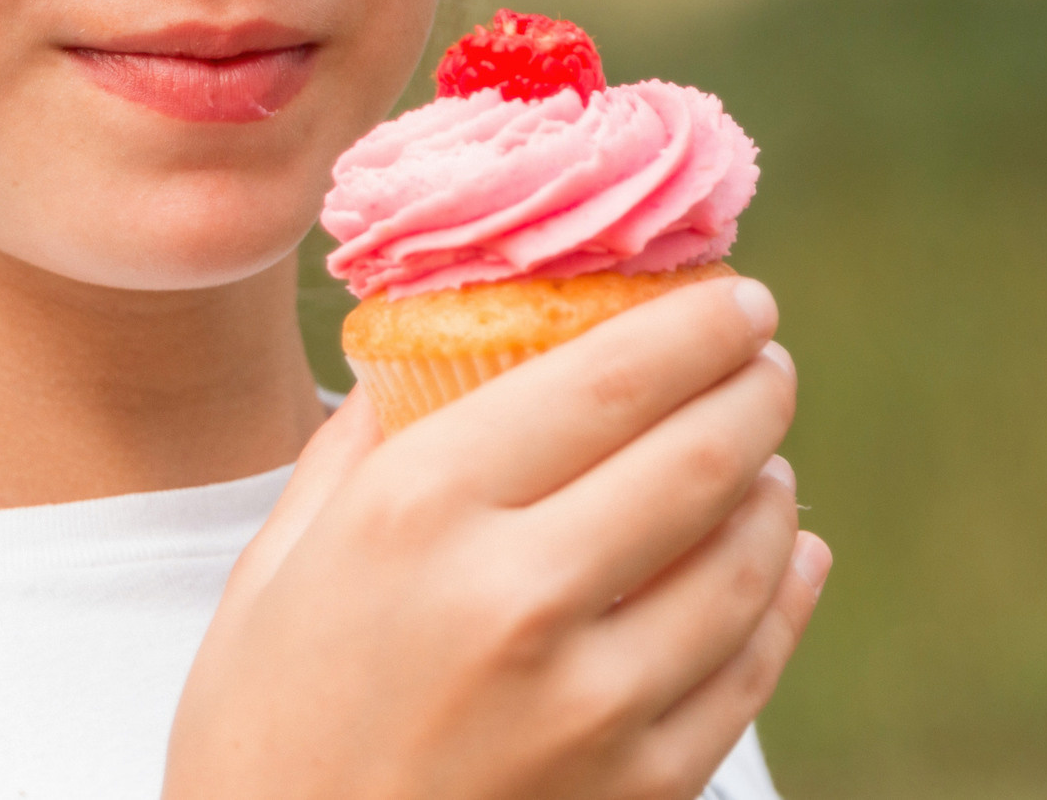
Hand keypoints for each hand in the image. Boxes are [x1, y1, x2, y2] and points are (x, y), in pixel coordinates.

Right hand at [166, 277, 826, 799]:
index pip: (606, 377)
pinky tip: (786, 558)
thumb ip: (360, 448)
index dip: (695, 324)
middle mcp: (516, 597)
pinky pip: (751, 669)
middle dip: (755, 385)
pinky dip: (785, 595)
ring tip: (763, 457)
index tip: (732, 296)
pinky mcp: (638, 789)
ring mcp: (590, 706)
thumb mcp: (276, 565)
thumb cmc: (261, 729)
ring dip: (773, 488)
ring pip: (745, 558)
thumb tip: (428, 353)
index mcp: (419, 513)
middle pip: (699, 454)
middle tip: (763, 357)